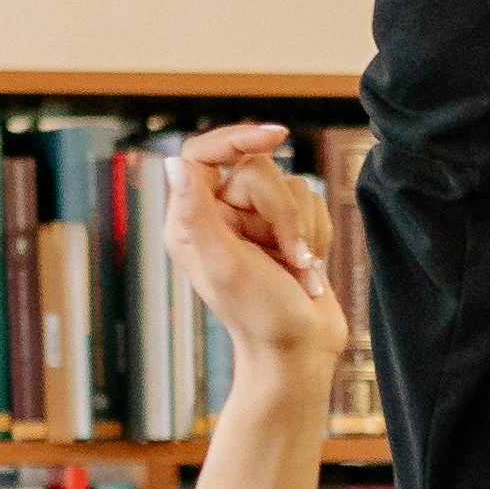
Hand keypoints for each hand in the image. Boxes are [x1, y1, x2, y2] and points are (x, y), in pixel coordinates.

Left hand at [166, 122, 343, 372]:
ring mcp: (253, 223)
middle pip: (257, 168)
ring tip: (298, 268)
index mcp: (190, 222)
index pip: (204, 154)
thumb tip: (172, 164)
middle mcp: (217, 217)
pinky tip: (308, 267)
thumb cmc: (262, 317)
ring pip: (289, 185)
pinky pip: (311, 201)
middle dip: (282, 212)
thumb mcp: (226, 265)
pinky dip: (317, 234)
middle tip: (287, 255)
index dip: (238, 138)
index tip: (276, 136)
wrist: (302, 353)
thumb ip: (197, 214)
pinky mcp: (284, 229)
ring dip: (303, 229)